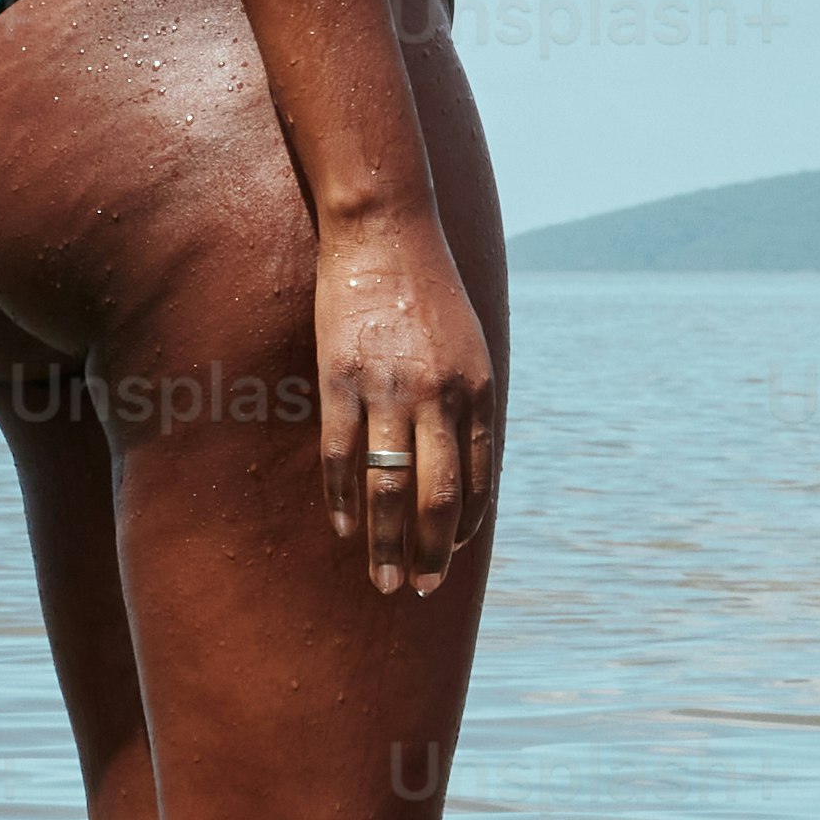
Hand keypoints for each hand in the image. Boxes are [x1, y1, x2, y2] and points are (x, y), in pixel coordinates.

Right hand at [313, 213, 499, 601]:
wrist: (385, 230)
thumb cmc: (428, 290)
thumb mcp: (468, 346)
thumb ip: (467, 401)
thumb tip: (462, 460)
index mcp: (478, 391)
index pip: (478, 482)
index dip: (462, 528)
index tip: (447, 556)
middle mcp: (440, 397)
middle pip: (438, 498)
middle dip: (430, 554)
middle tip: (417, 590)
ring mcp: (389, 390)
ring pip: (389, 487)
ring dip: (387, 543)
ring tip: (382, 581)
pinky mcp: (341, 379)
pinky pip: (341, 455)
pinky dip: (343, 499)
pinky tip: (345, 527)